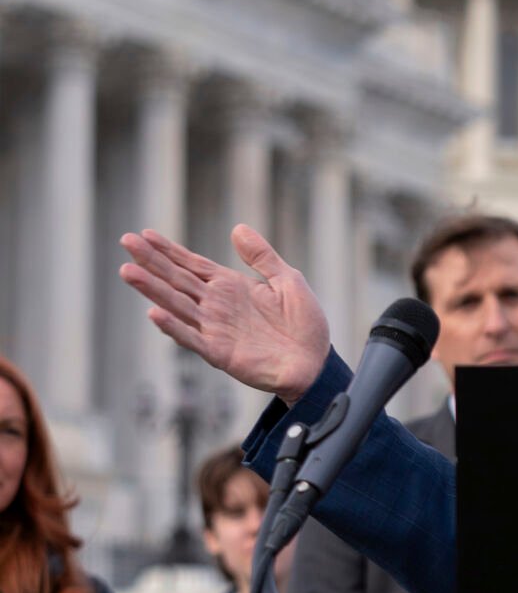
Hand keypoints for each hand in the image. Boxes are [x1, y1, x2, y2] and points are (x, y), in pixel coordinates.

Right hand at [119, 224, 328, 403]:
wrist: (316, 363)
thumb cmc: (304, 324)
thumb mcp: (288, 281)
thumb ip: (262, 257)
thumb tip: (238, 228)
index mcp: (231, 287)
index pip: (193, 265)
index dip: (170, 250)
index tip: (145, 234)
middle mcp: (217, 306)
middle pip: (178, 280)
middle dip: (152, 261)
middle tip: (126, 241)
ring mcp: (216, 329)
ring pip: (178, 305)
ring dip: (153, 289)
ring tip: (129, 271)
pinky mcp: (220, 353)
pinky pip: (192, 338)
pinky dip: (174, 327)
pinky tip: (155, 312)